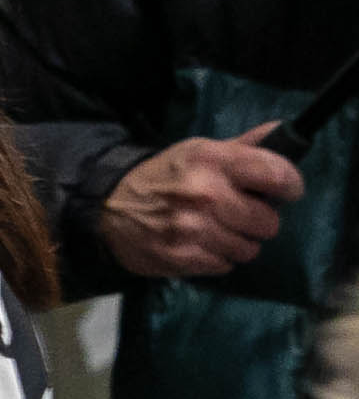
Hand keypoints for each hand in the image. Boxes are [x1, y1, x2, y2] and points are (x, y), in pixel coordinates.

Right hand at [97, 128, 302, 277]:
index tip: (283, 192)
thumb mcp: (199, 150)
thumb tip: (282, 133)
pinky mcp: (181, 257)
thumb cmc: (164, 176)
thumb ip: (244, 146)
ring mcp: (193, 229)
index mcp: (213, 160)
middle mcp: (205, 194)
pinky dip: (217, 258)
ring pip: (248, 249)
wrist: (109, 205)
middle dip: (259, 221)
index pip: (277, 174)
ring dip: (238, 243)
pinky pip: (224, 265)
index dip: (289, 186)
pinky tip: (202, 246)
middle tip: (241, 216)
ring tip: (220, 232)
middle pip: (267, 222)